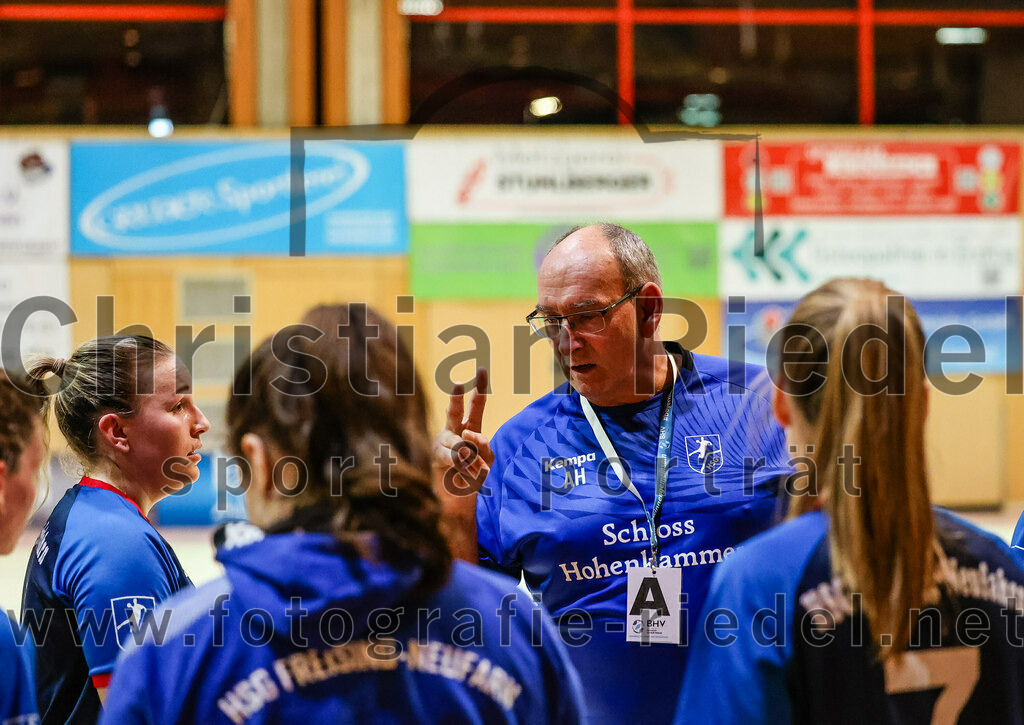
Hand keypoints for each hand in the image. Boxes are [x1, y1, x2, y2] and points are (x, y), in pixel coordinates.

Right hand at [433, 367, 492, 504]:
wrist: (459, 500)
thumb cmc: (475, 476)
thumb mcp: (487, 459)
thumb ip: (483, 445)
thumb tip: (467, 436)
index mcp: (470, 428)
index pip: (476, 406)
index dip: (479, 389)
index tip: (482, 370)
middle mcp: (454, 431)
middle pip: (455, 412)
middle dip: (456, 398)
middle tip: (458, 383)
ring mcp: (443, 442)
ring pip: (459, 442)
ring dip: (472, 459)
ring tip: (477, 470)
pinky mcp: (437, 456)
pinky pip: (454, 456)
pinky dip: (464, 466)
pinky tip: (468, 474)